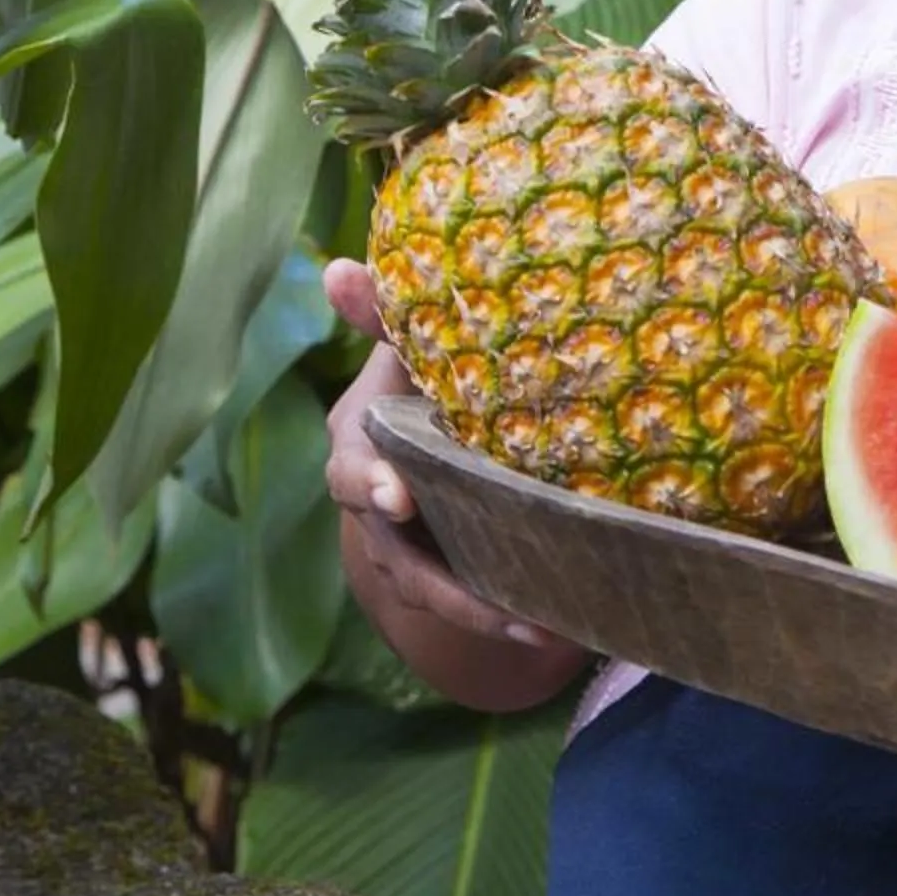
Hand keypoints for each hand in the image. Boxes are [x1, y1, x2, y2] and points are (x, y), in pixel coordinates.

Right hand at [322, 258, 567, 652]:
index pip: (352, 468)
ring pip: (432, 591)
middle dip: (439, 579)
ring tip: (543, 625)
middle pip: (393, 551)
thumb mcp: (405, 345)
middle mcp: (376, 505)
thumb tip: (338, 268)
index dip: (371, 483)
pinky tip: (559, 627)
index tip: (399, 496)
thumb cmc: (417, 376)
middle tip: (493, 602)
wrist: (420, 436)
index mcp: (360, 442)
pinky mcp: (440, 576)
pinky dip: (504, 617)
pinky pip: (465, 605)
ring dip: (483, 612)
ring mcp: (404, 550)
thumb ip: (383, 313)